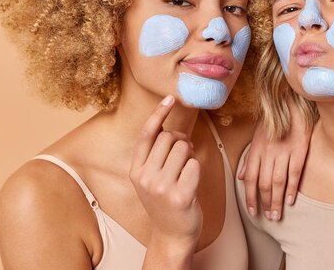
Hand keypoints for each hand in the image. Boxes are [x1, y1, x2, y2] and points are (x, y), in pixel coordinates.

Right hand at [129, 95, 201, 248]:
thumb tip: (167, 127)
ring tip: (185, 173)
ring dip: (189, 157)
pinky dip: (196, 170)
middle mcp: (145, 177)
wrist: (172, 235)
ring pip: (183, 149)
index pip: (146, 135)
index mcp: (136, 170)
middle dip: (180, 143)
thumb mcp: (150, 178)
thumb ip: (154, 155)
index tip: (170, 98)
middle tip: (181, 159)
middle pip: (170, 138)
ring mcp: (161, 187)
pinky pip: (194, 165)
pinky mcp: (180, 195)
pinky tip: (190, 185)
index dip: (158, 114)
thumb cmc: (165, 202)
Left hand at [237, 98, 310, 219]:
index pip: (250, 178)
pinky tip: (290, 201)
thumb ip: (249, 158)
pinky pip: (294, 173)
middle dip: (264, 203)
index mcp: (256, 149)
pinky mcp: (299, 149)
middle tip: (268, 218)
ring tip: (277, 214)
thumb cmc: (274, 120)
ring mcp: (283, 151)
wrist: (291, 102)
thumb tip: (241, 177)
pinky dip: (291, 188)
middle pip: (263, 183)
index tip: (252, 211)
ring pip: (277, 181)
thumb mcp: (257, 137)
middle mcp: (267, 152)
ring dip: (276, 200)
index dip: (250, 197)